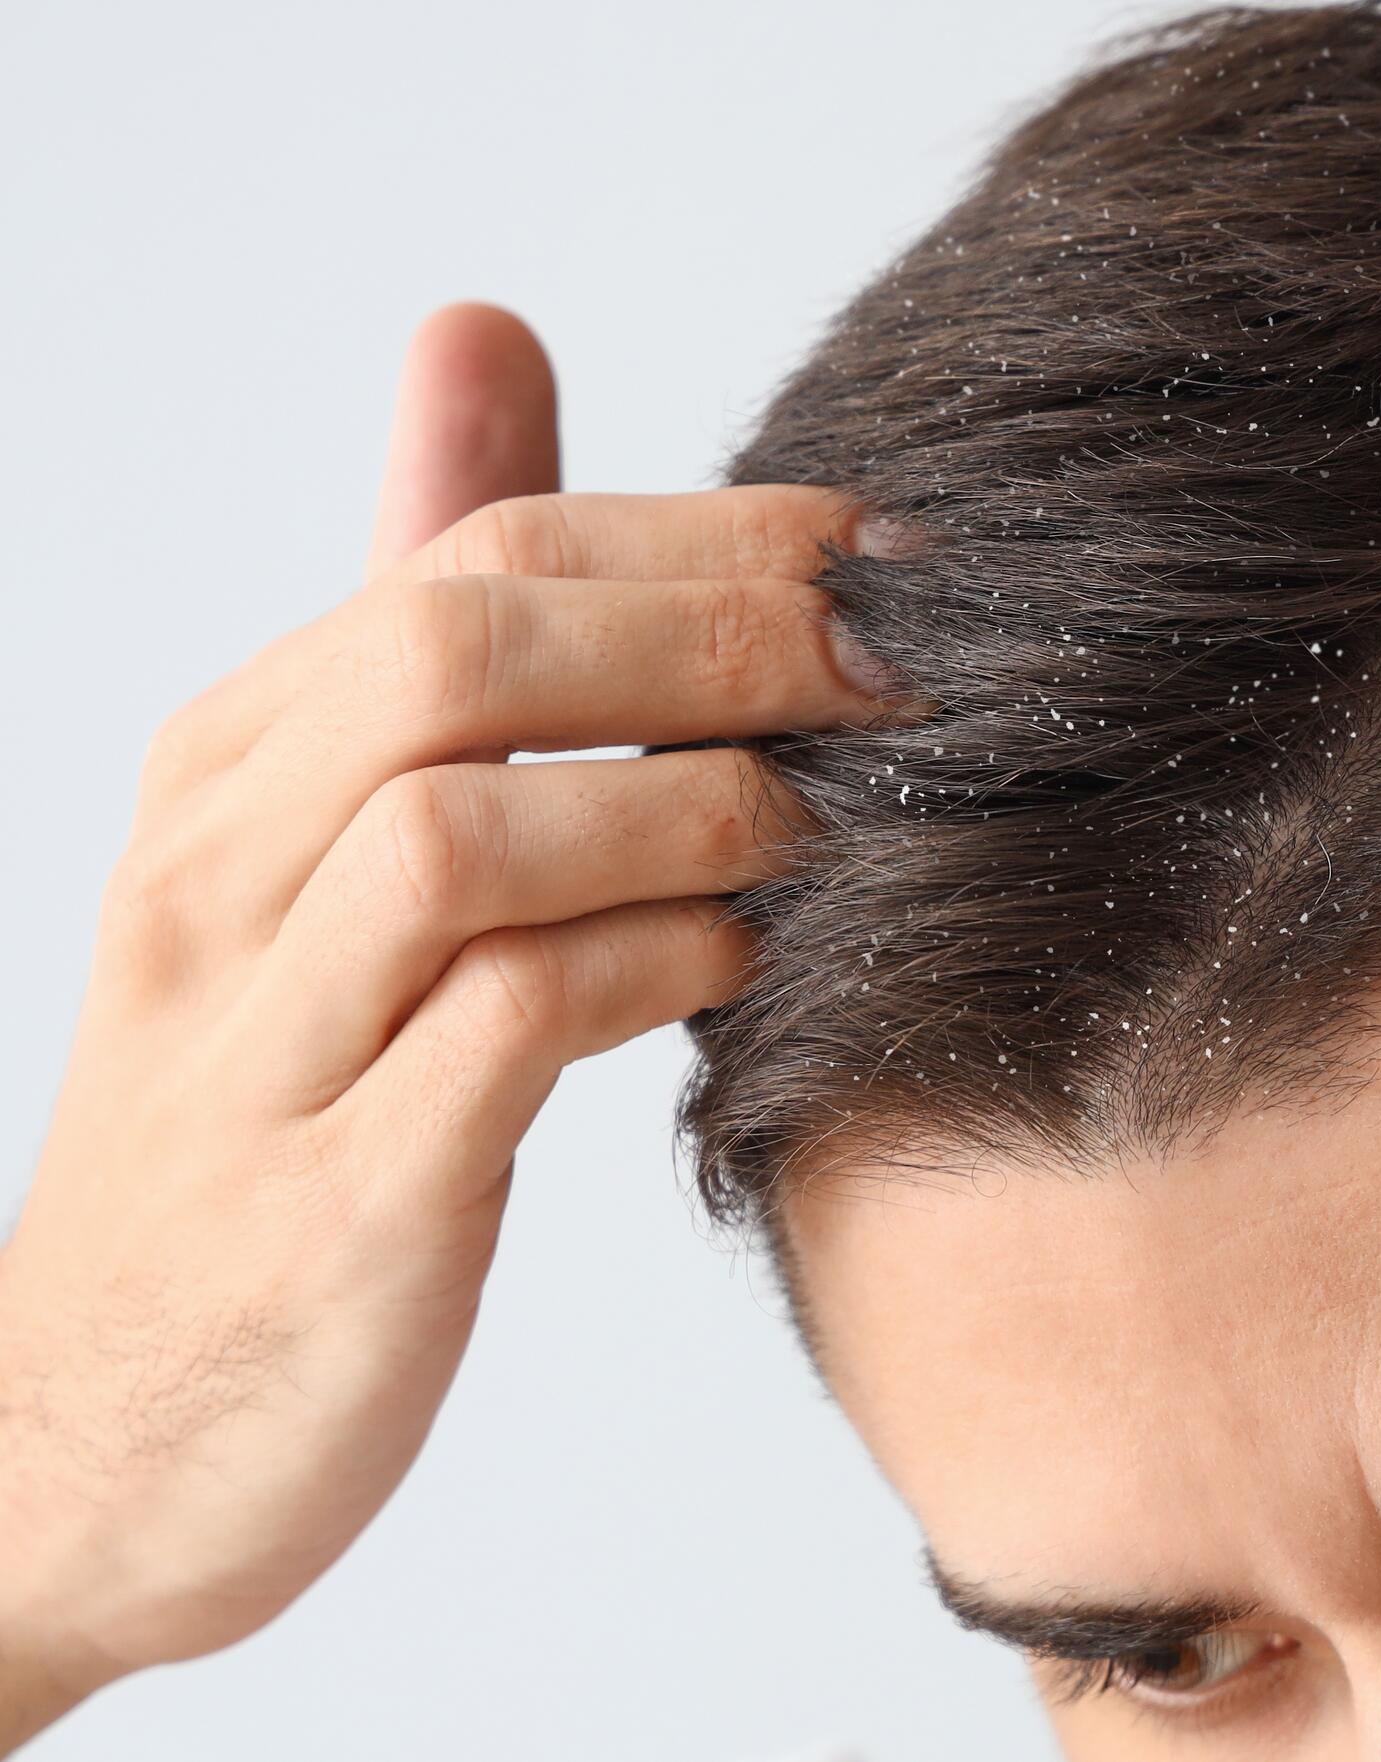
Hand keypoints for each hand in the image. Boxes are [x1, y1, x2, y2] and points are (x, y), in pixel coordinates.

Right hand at [0, 307, 881, 1739]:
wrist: (86, 1445)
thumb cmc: (270, 1108)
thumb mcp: (322, 841)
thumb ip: (424, 610)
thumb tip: (487, 330)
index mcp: (229, 764)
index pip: (479, 558)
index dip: (711, 534)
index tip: (886, 554)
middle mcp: (217, 874)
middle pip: (465, 651)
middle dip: (720, 632)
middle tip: (899, 666)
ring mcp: (256, 1039)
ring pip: (467, 827)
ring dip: (691, 800)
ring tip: (830, 820)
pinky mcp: (331, 1204)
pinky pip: (503, 1027)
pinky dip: (653, 966)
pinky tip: (748, 958)